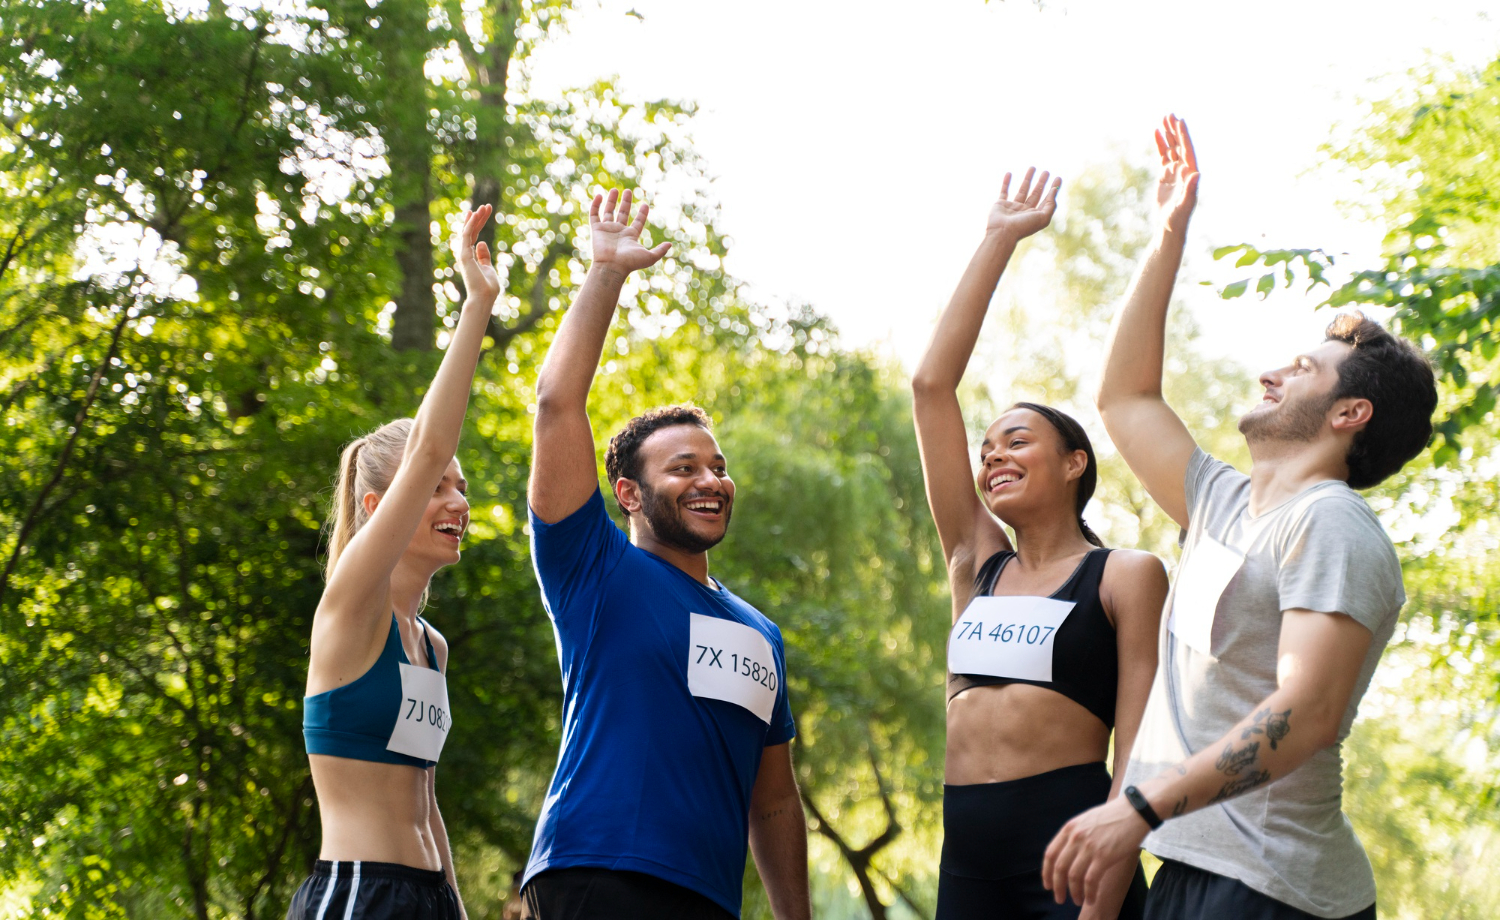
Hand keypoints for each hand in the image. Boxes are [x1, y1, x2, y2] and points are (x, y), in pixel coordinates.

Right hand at [452, 203, 500, 306]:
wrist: (484, 298)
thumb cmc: (488, 287)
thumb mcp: (488, 267)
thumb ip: (484, 256)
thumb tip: (481, 242)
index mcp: (471, 256)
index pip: (474, 235)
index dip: (480, 222)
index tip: (485, 211)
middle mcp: (465, 253)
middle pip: (471, 230)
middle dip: (479, 218)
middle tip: (487, 206)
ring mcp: (464, 253)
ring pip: (468, 230)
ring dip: (476, 218)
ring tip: (484, 207)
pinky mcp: (464, 254)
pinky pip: (466, 235)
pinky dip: (470, 224)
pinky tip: (476, 215)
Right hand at [589, 188, 670, 272]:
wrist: (612, 266)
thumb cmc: (630, 262)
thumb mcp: (650, 257)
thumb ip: (660, 250)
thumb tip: (670, 244)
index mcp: (631, 236)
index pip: (638, 222)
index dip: (642, 214)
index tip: (646, 205)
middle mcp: (619, 232)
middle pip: (623, 214)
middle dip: (626, 203)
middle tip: (628, 191)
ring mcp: (607, 230)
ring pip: (608, 212)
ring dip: (611, 201)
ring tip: (615, 190)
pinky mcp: (596, 229)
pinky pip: (594, 214)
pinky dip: (595, 205)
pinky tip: (600, 195)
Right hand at [986, 167, 1060, 239]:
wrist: (1002, 232)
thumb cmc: (1023, 227)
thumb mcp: (1043, 217)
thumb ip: (1051, 205)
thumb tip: (1054, 191)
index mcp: (1035, 215)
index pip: (1046, 200)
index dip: (1053, 189)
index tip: (1058, 178)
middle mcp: (1025, 211)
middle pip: (1035, 194)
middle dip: (1041, 183)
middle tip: (1046, 172)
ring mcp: (1012, 207)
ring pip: (1022, 190)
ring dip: (1028, 179)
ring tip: (1033, 167)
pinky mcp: (1000, 205)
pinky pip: (1004, 191)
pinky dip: (1006, 183)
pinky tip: (1009, 173)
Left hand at [1041, 794, 1147, 908]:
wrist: (1134, 811)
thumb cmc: (1113, 817)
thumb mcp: (1086, 821)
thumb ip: (1075, 835)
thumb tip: (1068, 855)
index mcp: (1069, 828)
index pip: (1050, 854)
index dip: (1046, 872)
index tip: (1048, 885)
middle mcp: (1075, 837)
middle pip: (1059, 868)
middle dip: (1057, 887)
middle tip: (1059, 899)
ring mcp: (1089, 847)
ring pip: (1073, 877)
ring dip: (1074, 893)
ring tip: (1077, 901)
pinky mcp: (1104, 856)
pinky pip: (1090, 880)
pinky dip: (1088, 893)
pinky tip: (1091, 899)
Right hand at [1153, 115, 1199, 229]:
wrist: (1169, 228)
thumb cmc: (1178, 219)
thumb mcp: (1184, 205)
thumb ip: (1191, 190)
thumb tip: (1196, 174)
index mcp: (1190, 174)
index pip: (1187, 151)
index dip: (1183, 136)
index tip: (1179, 122)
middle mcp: (1184, 170)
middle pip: (1180, 146)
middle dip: (1175, 130)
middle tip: (1170, 115)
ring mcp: (1174, 172)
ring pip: (1172, 148)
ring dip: (1169, 134)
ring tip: (1164, 119)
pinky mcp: (1165, 176)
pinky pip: (1163, 156)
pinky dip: (1161, 144)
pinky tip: (1157, 133)